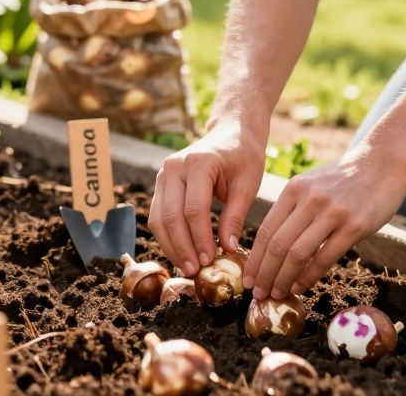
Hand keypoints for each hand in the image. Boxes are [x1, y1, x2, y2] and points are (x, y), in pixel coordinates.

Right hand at [148, 123, 264, 276]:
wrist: (230, 133)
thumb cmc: (243, 157)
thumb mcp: (247, 184)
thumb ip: (235, 216)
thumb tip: (228, 249)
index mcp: (198, 163)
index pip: (194, 209)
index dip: (200, 238)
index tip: (210, 261)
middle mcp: (174, 167)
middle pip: (171, 216)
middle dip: (183, 247)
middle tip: (196, 271)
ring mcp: (163, 174)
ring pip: (158, 219)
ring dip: (171, 246)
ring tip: (188, 267)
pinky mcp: (161, 184)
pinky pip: (158, 215)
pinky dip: (167, 237)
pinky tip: (181, 253)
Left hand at [243, 144, 405, 299]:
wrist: (383, 163)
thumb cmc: (344, 179)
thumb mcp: (311, 184)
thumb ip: (293, 208)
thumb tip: (272, 246)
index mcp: (294, 189)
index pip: (266, 230)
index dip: (254, 259)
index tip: (247, 278)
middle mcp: (309, 200)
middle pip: (277, 245)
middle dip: (264, 274)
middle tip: (257, 293)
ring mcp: (332, 213)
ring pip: (297, 254)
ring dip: (282, 279)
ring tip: (275, 294)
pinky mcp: (354, 226)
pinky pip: (325, 258)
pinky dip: (308, 276)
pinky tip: (299, 287)